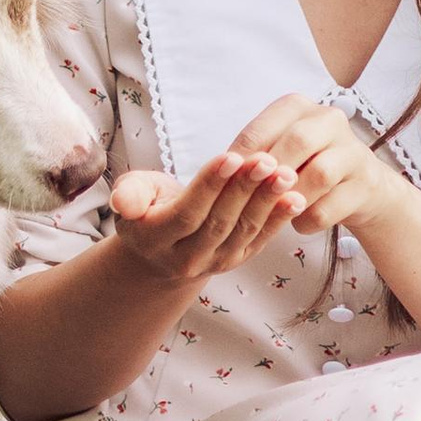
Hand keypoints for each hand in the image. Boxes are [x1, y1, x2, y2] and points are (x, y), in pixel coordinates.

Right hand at [108, 149, 304, 284]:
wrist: (162, 251)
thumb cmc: (148, 208)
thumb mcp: (133, 194)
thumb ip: (130, 193)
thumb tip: (124, 202)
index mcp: (155, 239)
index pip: (187, 213)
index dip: (210, 186)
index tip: (231, 156)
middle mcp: (185, 258)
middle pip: (219, 222)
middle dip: (244, 189)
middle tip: (266, 160)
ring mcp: (214, 263)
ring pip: (243, 231)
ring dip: (266, 202)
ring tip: (285, 174)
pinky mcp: (237, 261)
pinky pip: (260, 240)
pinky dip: (279, 220)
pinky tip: (296, 198)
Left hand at [232, 94, 413, 243]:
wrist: (360, 186)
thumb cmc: (305, 166)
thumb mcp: (278, 151)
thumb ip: (254, 157)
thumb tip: (222, 173)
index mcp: (298, 107)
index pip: (262, 127)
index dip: (240, 157)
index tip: (223, 181)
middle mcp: (329, 120)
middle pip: (297, 142)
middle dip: (271, 174)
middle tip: (250, 198)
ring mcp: (353, 151)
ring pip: (319, 174)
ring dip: (292, 199)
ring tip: (276, 212)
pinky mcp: (367, 183)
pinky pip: (331, 206)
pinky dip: (308, 220)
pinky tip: (298, 223)